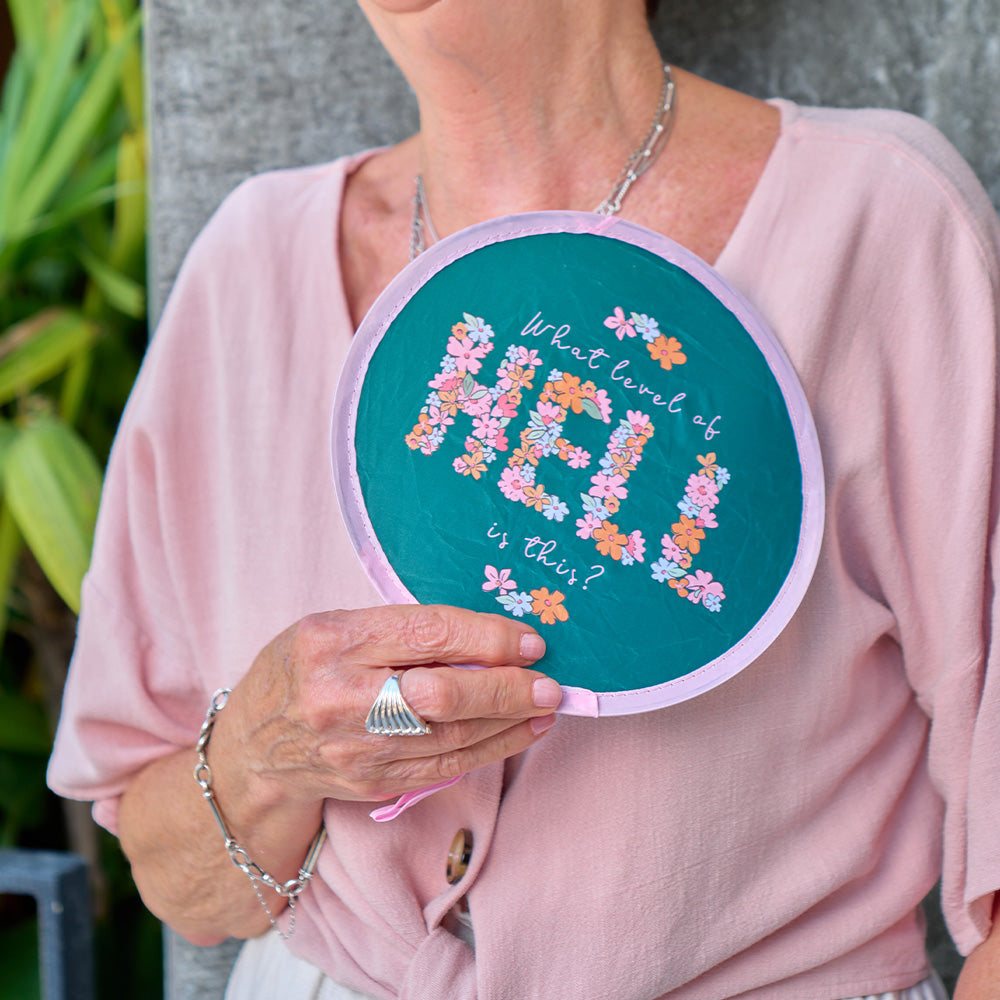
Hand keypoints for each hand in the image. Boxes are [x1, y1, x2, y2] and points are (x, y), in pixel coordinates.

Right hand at [218, 604, 559, 808]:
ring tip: (546, 705)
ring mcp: (356, 748)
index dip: (486, 636)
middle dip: (506, 688)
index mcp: (332, 640)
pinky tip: (520, 732)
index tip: (528, 640)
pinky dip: (490, 749)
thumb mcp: (336, 627)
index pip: (426, 634)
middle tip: (549, 682)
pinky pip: (445, 768)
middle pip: (442, 693)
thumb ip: (403, 630)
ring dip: (509, 722)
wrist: (253, 750)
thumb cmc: (302, 670)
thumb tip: (489, 637)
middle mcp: (341, 696)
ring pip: (451, 738)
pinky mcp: (372, 783)